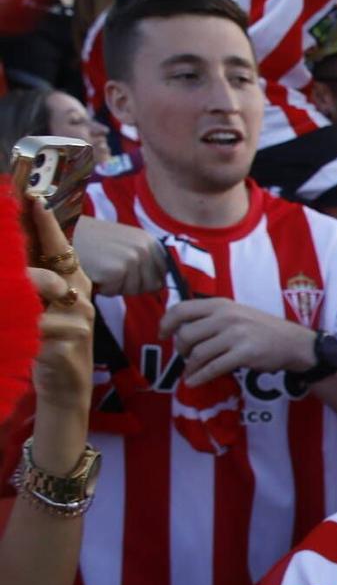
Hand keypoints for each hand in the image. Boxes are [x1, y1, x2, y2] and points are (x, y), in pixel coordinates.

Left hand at [25, 199, 95, 411]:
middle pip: (57, 259)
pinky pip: (37, 321)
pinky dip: (20, 321)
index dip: (47, 223)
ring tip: (4, 300)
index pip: (61, 246)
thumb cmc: (49, 342)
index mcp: (75, 282)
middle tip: (13, 233)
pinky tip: (13, 327)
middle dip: (32, 243)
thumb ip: (31, 281)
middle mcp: (81, 294)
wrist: (66, 387)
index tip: (34, 198)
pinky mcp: (69, 338)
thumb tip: (12, 258)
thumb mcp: (41, 308)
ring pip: (43, 287)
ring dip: (18, 288)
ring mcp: (79, 316)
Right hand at [73, 216, 166, 294]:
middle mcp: (146, 248)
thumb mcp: (126, 244)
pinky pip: (114, 291)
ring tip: (101, 267)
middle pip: (150, 286)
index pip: (161, 275)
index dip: (143, 280)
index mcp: (151, 241)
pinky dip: (102, 287)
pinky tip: (94, 270)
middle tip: (110, 268)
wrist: (64, 234)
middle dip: (130, 284)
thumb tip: (160, 285)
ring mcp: (133, 258)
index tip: (125, 270)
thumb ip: (145, 261)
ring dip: (116, 286)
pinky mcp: (117, 269)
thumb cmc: (93, 242)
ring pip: (133, 291)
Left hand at [157, 297, 314, 387]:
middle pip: (186, 334)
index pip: (182, 309)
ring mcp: (235, 335)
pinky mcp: (244, 354)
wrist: (293, 343)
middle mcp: (226, 317)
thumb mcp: (237, 313)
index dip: (166, 323)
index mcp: (221, 305)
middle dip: (180, 349)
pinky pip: (213, 368)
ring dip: (190, 366)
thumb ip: (212, 317)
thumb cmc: (263, 329)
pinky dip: (199, 377)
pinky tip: (193, 382)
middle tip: (185, 356)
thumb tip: (182, 329)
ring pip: (198, 353)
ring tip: (191, 372)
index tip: (162, 334)